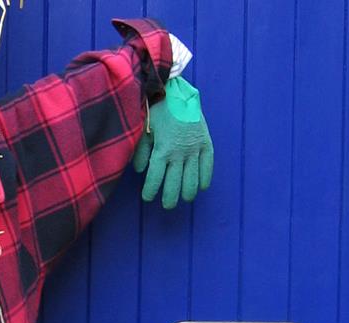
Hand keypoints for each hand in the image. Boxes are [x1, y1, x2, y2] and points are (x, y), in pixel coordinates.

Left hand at [133, 76, 213, 208]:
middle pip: (175, 183)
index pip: (156, 178)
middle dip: (170, 197)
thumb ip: (141, 151)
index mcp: (162, 150)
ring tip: (184, 199)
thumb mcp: (143, 128)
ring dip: (188, 192)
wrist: (177, 90)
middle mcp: (179, 153)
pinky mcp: (206, 142)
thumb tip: (140, 170)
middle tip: (167, 205)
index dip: (151, 191)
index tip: (148, 198)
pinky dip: (205, 177)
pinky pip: (208, 165)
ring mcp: (195, 148)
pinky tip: (201, 187)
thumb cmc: (156, 109)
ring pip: (192, 178)